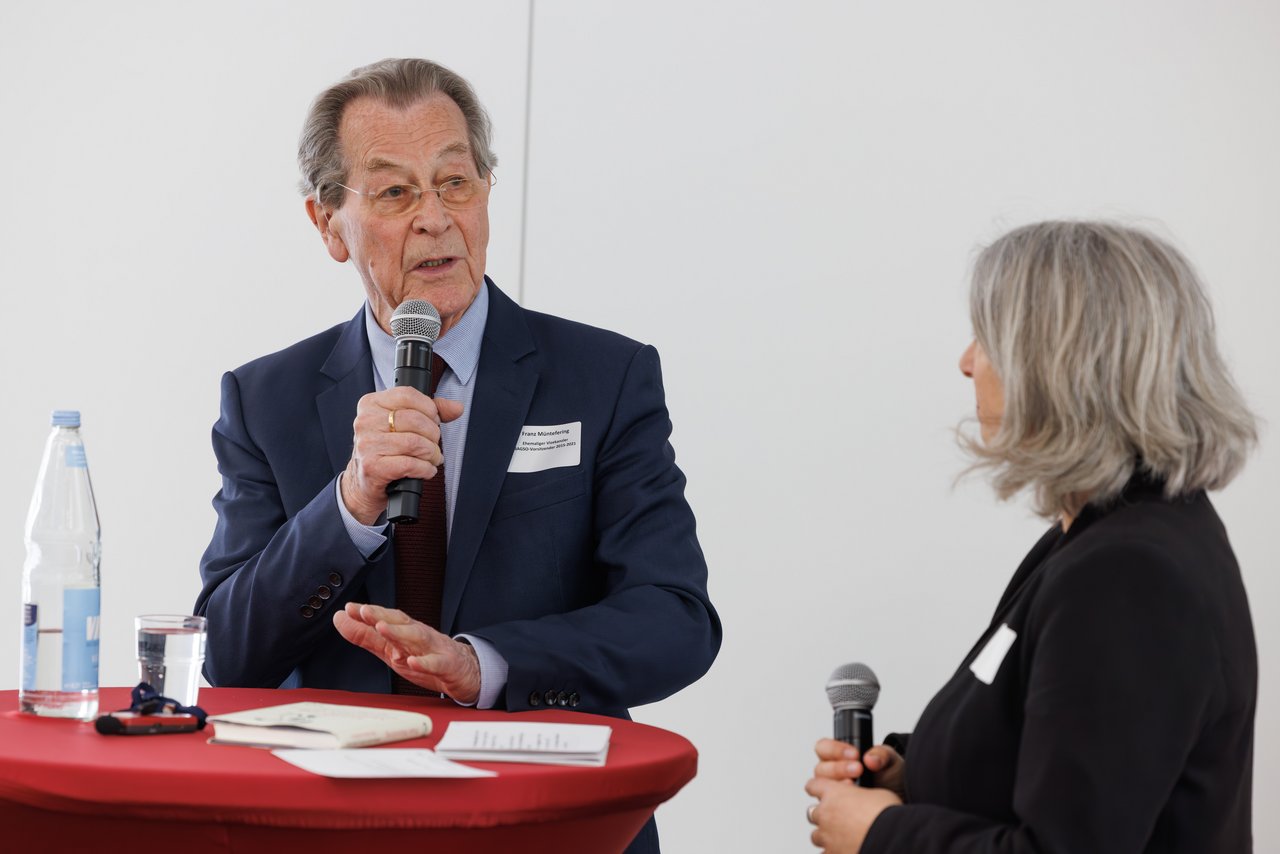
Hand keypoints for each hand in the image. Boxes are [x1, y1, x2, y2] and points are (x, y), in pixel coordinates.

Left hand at [333, 602, 480, 702]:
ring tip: (382, 628)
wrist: (465, 671)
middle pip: (400, 623)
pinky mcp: (448, 666)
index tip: (349, 608)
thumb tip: (341, 618)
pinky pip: (436, 664)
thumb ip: (366, 635)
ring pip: (418, 638)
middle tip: (363, 611)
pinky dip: (425, 663)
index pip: (386, 618)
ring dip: (400, 632)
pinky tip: (412, 663)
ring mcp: (435, 649)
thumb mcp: (391, 649)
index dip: (368, 613)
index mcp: (405, 632)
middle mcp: (419, 636)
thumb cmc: (427, 657)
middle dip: (381, 616)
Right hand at [341, 387, 464, 524]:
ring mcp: (367, 444)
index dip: (429, 408)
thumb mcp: (403, 423)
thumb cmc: (386, 449)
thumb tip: (456, 408)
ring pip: (415, 443)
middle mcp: (366, 421)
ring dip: (432, 454)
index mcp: (371, 404)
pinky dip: (425, 469)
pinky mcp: (372, 467)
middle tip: (434, 443)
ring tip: (432, 458)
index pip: (407, 395)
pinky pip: (410, 464)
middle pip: (414, 420)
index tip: (433, 420)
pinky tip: (426, 470)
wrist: (365, 480)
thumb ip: (431, 411)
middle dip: (433, 434)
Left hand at [804, 776, 901, 852]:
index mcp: (834, 793)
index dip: (817, 788)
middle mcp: (825, 813)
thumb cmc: (888, 814)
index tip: (819, 792)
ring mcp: (827, 836)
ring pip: (816, 836)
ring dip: (826, 836)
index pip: (814, 786)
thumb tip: (862, 801)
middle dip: (824, 816)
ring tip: (841, 839)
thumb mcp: (877, 794)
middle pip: (813, 813)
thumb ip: (861, 796)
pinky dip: (833, 852)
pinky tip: (845, 850)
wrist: (892, 838)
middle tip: (837, 819)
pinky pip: (825, 853)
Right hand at [812, 739, 905, 797]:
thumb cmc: (892, 776)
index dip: (835, 750)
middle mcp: (833, 773)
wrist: (902, 796)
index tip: (854, 754)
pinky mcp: (840, 808)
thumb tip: (870, 759)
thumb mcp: (890, 760)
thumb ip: (880, 754)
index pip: (823, 748)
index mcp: (839, 756)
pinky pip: (832, 805)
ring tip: (855, 785)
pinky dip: (842, 802)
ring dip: (838, 785)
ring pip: (822, 787)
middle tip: (858, 769)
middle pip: (820, 769)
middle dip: (839, 768)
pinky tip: (856, 801)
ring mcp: (835, 791)